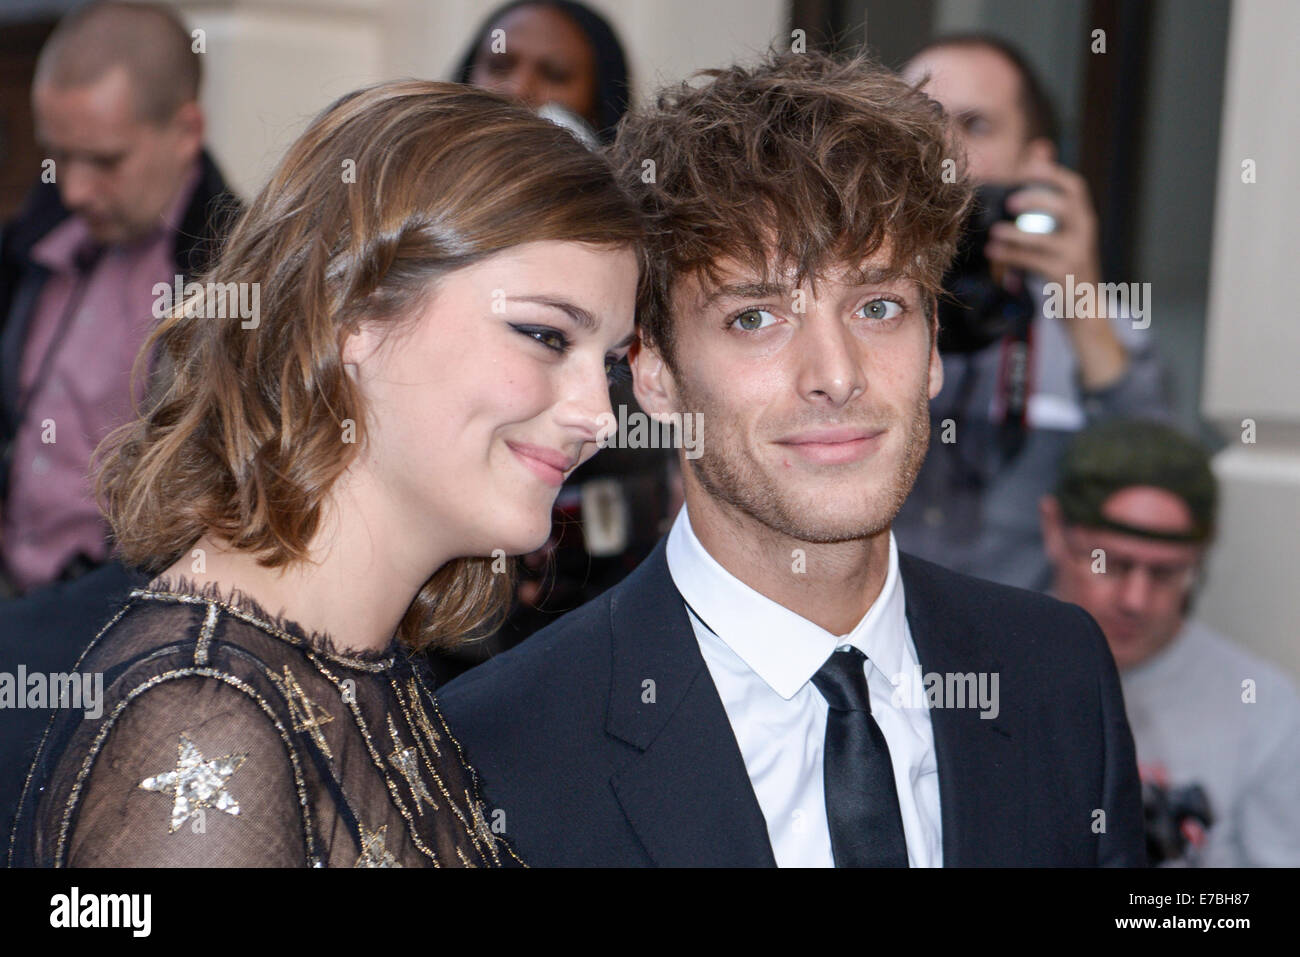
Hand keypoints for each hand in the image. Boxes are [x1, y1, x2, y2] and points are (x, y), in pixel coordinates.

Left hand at [984, 158, 1127, 390]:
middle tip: (1010, 201)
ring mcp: (1075, 254)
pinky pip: (1033, 262)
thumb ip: (1047, 201)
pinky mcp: (1062, 275)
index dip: (1052, 173)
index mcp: (1083, 218)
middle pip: (1065, 206)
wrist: (1083, 306)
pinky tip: (994, 252)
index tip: (1028, 165)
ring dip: (1016, 234)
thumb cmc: (1064, 264)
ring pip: (1045, 238)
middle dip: (1037, 199)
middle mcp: (1084, 232)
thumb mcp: (1061, 232)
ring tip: (994, 232)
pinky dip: (1011, 256)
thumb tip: (1037, 153)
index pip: (1075, 187)